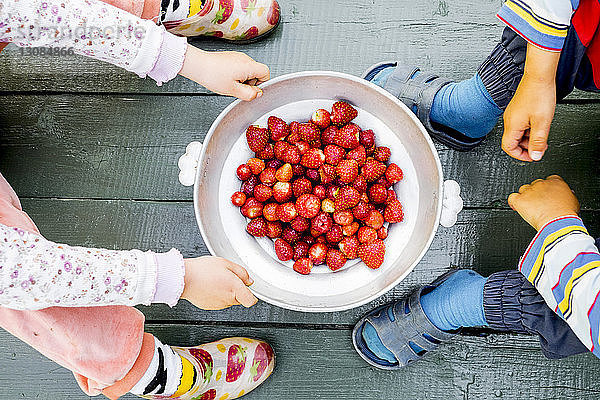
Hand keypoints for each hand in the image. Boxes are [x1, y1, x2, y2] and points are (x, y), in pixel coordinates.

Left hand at [179, 45, 269, 100]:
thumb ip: (249, 94)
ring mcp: (238, 56)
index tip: (252, 89)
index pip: (266, 73)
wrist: (198, 65)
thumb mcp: (233, 90)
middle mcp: (245, 59)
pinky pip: (240, 67)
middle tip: (238, 88)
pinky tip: (226, 78)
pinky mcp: (231, 57)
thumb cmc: (212, 75)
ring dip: (243, 79)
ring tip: (230, 83)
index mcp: (248, 66)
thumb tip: (258, 94)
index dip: (262, 83)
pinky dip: (236, 74)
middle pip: (257, 72)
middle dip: (250, 82)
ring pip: (248, 70)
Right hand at [181, 256, 257, 309]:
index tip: (250, 291)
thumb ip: (241, 272)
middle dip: (237, 290)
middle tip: (227, 278)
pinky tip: (210, 285)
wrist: (183, 278)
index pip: (251, 301)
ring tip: (216, 280)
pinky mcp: (209, 307)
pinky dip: (217, 295)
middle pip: (239, 298)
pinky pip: (218, 302)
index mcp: (234, 288)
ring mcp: (218, 305)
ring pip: (229, 300)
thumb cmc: (202, 270)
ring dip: (226, 292)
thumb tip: (249, 280)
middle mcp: (228, 299)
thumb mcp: (225, 263)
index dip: (252, 296)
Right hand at [501, 43, 559, 161]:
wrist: (539, 76)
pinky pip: (520, 124)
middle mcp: (509, 120)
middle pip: (513, 142)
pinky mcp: (517, 109)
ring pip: (518, 133)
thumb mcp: (542, 123)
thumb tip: (536, 156)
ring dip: (529, 137)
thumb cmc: (539, 95)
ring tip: (542, 133)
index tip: (532, 156)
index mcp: (512, 126)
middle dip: (527, 146)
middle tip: (541, 146)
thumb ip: (538, 142)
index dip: (520, 155)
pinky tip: (539, 123)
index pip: (508, 148)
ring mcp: (512, 114)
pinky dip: (529, 128)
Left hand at [508, 175, 579, 230]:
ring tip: (530, 208)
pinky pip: (512, 198)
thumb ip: (567, 195)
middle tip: (539, 204)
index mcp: (555, 182)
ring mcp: (529, 191)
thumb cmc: (567, 214)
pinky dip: (514, 202)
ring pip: (523, 190)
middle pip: (534, 185)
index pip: (548, 179)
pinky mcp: (520, 199)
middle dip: (535, 194)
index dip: (546, 188)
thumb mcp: (573, 201)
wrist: (558, 221)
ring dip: (525, 197)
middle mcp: (541, 184)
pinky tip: (517, 207)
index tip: (546, 195)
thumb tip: (566, 195)